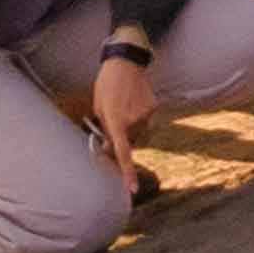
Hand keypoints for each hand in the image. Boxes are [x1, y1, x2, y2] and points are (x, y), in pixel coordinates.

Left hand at [89, 52, 154, 176]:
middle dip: (123, 140)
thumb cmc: (106, 86)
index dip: (127, 172)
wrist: (125, 62)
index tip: (132, 189)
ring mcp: (146, 114)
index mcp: (116, 120)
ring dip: (132, 130)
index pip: (122, 152)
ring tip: (124, 108)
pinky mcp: (154, 108)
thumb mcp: (99, 107)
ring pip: (140, 135)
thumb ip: (106, 130)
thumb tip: (111, 149)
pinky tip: (134, 104)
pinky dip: (140, 121)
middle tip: (113, 123)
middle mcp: (134, 119)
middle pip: (130, 143)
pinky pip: (147, 124)